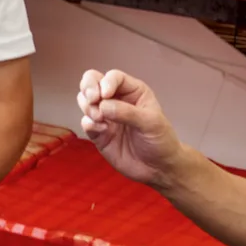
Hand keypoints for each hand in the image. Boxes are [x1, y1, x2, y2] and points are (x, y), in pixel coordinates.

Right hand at [77, 69, 180, 187]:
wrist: (158, 168)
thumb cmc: (161, 140)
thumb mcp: (151, 123)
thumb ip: (127, 112)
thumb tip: (102, 105)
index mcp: (133, 91)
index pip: (113, 77)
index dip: (106, 82)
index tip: (105, 95)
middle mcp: (116, 100)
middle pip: (92, 82)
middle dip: (88, 88)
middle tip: (93, 100)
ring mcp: (105, 116)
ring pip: (85, 100)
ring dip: (88, 107)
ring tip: (100, 118)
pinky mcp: (98, 133)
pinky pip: (86, 122)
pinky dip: (89, 124)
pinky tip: (102, 130)